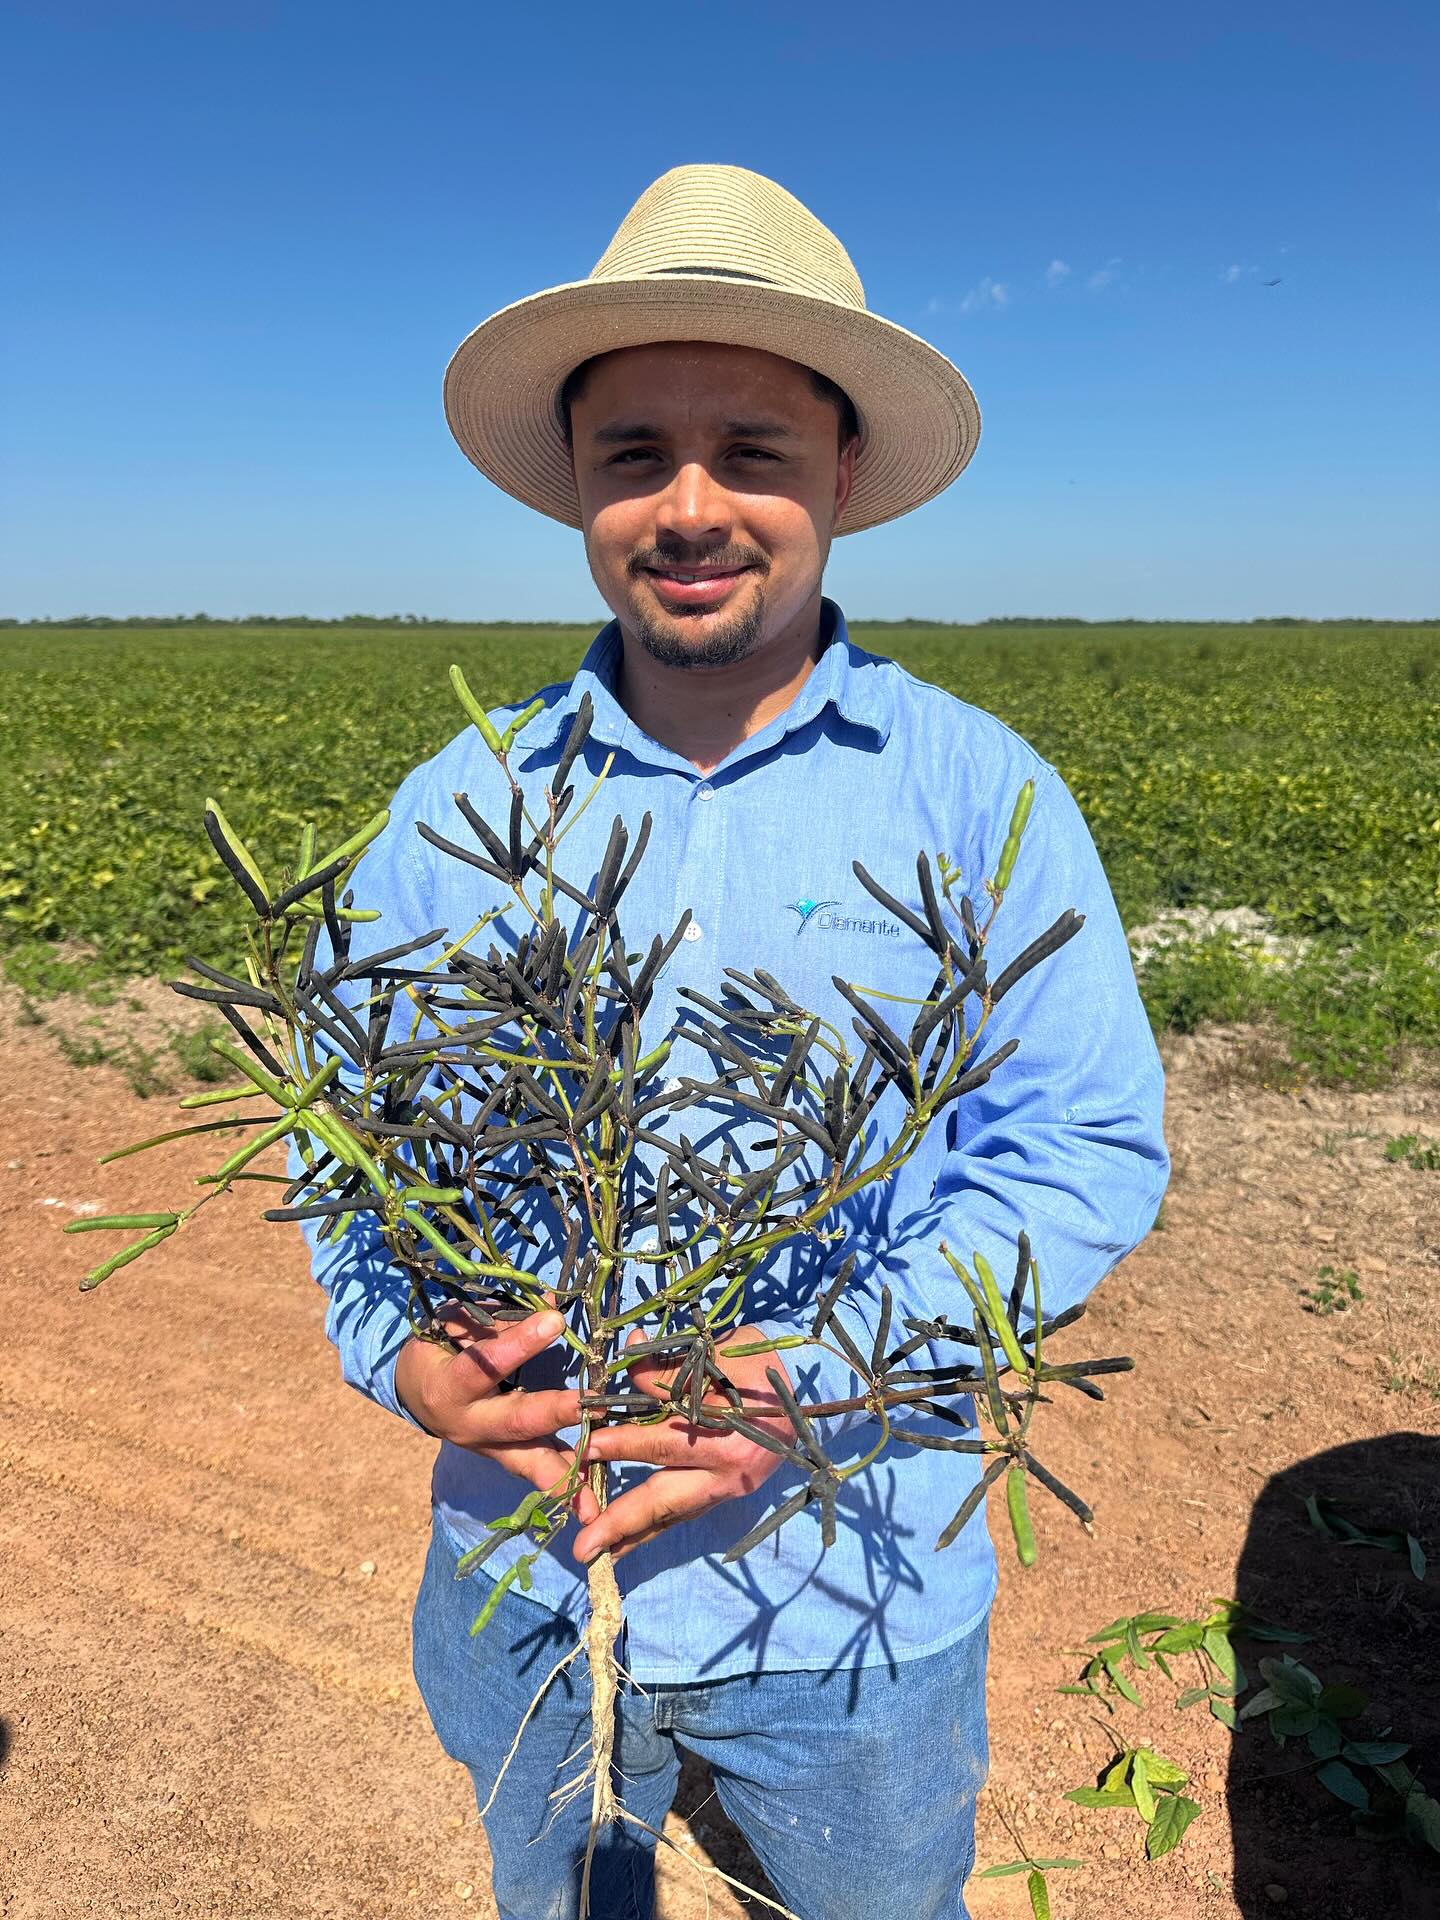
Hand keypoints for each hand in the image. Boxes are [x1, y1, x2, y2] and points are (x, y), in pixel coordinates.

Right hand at [394, 1307, 598, 1524]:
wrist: (416, 1393)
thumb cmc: (440, 1349)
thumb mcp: (454, 1327)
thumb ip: (497, 1319)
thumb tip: (552, 1304)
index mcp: (448, 1387)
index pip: (482, 1366)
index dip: (517, 1344)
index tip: (554, 1320)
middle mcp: (468, 1425)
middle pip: (513, 1423)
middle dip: (553, 1413)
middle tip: (590, 1403)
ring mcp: (488, 1449)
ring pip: (527, 1463)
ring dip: (563, 1477)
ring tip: (589, 1500)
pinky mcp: (506, 1460)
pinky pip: (537, 1472)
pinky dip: (565, 1486)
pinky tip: (591, 1505)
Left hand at [573, 1327, 794, 1563]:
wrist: (804, 1390)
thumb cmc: (758, 1366)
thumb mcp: (719, 1355)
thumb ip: (670, 1368)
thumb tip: (626, 1360)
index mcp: (729, 1439)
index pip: (663, 1444)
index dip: (622, 1445)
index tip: (585, 1449)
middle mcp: (729, 1475)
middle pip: (664, 1501)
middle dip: (621, 1523)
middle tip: (583, 1547)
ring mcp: (728, 1490)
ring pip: (672, 1516)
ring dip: (633, 1537)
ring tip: (598, 1556)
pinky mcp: (725, 1496)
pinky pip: (684, 1514)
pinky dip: (654, 1527)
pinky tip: (627, 1541)